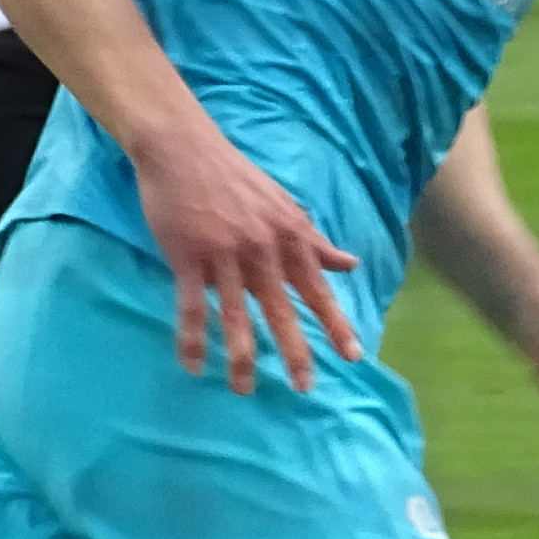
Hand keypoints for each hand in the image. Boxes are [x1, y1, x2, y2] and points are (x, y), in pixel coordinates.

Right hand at [130, 122, 364, 395]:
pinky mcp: (187, 256)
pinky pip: (191, 306)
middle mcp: (262, 249)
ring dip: (241, 356)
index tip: (353, 356)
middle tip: (304, 386)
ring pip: (235, 314)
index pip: (317, 288)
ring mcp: (224, 254)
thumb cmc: (237, 179)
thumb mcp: (285, 207)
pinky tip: (193, 366)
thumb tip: (352, 265)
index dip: (335, 323)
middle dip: (294, 350)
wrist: (184, 149)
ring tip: (243, 389)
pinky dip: (192, 338)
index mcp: (289, 237)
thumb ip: (315, 241)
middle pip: (281, 308)